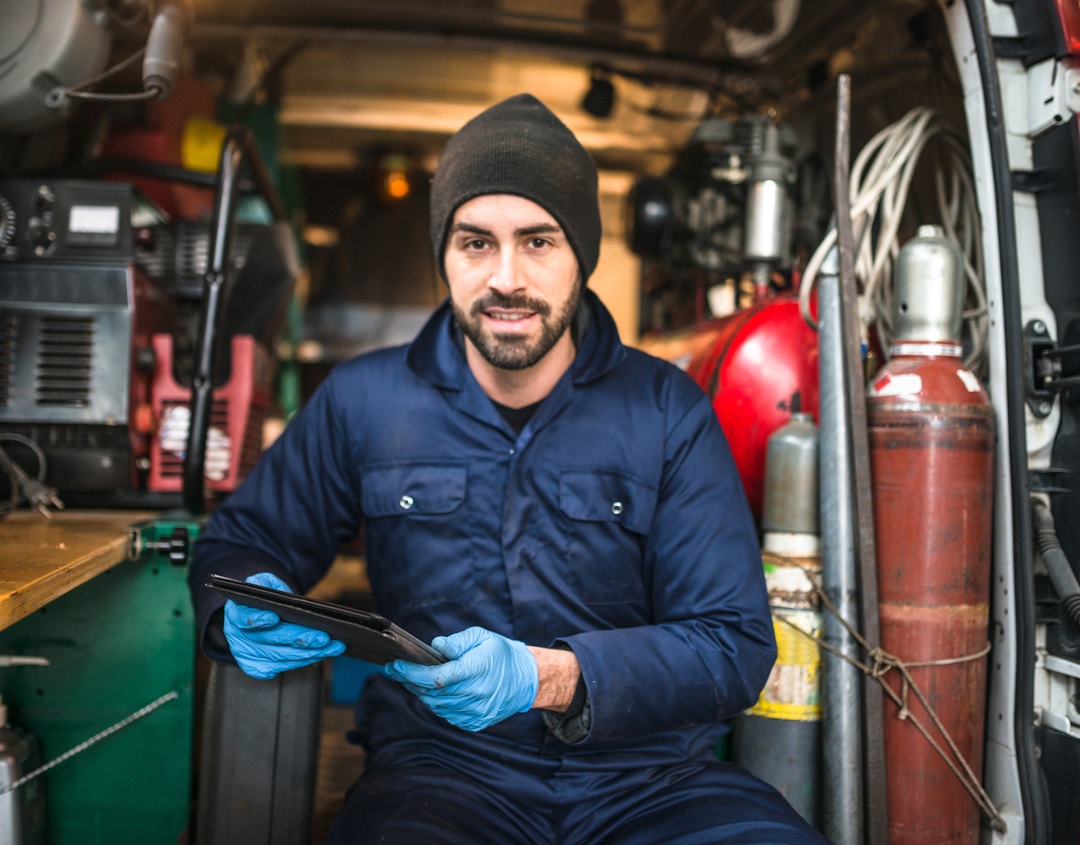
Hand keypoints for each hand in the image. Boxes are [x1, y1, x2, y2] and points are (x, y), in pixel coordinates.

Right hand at [222, 572, 344, 678]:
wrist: (259, 613)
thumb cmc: (264, 598)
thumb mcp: (263, 582)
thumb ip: (266, 583)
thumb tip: (278, 594)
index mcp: (235, 613)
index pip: (243, 617)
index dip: (257, 618)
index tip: (273, 617)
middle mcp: (238, 637)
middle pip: (269, 640)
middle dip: (298, 639)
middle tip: (322, 637)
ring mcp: (247, 655)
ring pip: (279, 657)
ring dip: (308, 653)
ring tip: (332, 647)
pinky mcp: (257, 667)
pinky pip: (282, 668)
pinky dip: (303, 662)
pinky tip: (320, 655)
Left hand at [384, 626, 538, 731]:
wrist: (525, 680)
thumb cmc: (500, 654)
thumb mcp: (482, 637)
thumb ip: (458, 641)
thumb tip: (435, 645)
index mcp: (478, 670)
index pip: (438, 677)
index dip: (412, 673)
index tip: (395, 665)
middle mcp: (477, 695)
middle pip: (432, 693)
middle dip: (410, 681)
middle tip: (395, 669)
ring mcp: (476, 713)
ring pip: (436, 706)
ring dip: (420, 692)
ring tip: (411, 678)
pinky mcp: (475, 723)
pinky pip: (446, 715)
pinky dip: (435, 703)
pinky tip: (432, 691)